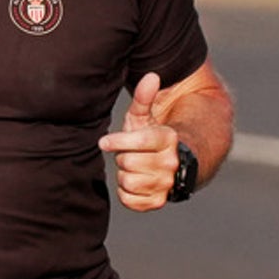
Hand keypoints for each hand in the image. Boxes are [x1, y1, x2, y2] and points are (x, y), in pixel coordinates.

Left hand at [98, 73, 182, 212]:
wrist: (174, 165)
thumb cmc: (152, 137)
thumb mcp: (146, 117)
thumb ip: (145, 98)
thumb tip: (151, 75)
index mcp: (169, 139)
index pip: (139, 142)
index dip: (117, 142)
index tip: (104, 142)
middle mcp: (171, 163)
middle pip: (128, 162)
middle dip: (123, 157)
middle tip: (129, 153)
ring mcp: (166, 184)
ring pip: (128, 181)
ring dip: (125, 174)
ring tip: (133, 167)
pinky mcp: (158, 202)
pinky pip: (130, 200)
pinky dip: (126, 192)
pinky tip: (134, 182)